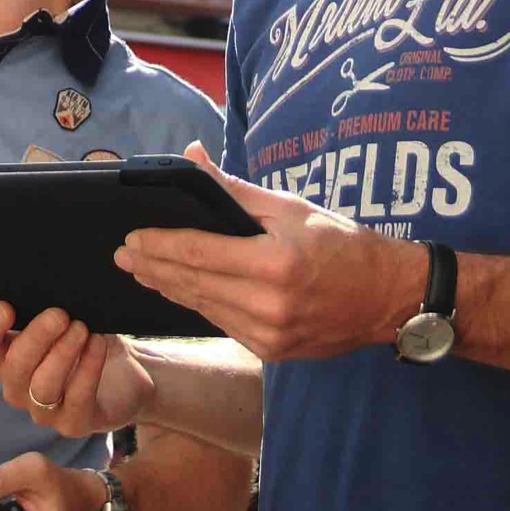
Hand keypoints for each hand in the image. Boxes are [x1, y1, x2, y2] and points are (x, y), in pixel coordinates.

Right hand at [0, 302, 147, 439]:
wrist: (129, 373)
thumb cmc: (88, 339)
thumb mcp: (67, 319)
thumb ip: (48, 306)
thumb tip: (45, 282)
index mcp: (6, 358)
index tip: (7, 307)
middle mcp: (18, 388)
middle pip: (14, 367)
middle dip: (36, 338)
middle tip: (60, 314)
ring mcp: (44, 411)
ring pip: (43, 386)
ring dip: (62, 354)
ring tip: (83, 328)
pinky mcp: (74, 424)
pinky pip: (77, 399)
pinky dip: (88, 368)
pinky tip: (98, 344)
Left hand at [115, 141, 423, 360]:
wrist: (386, 297)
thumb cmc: (343, 244)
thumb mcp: (291, 209)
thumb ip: (235, 190)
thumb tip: (191, 159)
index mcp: (275, 263)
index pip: (199, 253)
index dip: (160, 247)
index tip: (132, 239)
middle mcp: (269, 304)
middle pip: (193, 284)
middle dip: (153, 268)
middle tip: (123, 256)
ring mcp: (270, 334)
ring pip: (203, 308)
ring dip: (169, 289)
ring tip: (143, 272)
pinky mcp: (272, 351)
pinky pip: (224, 324)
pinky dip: (199, 305)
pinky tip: (180, 292)